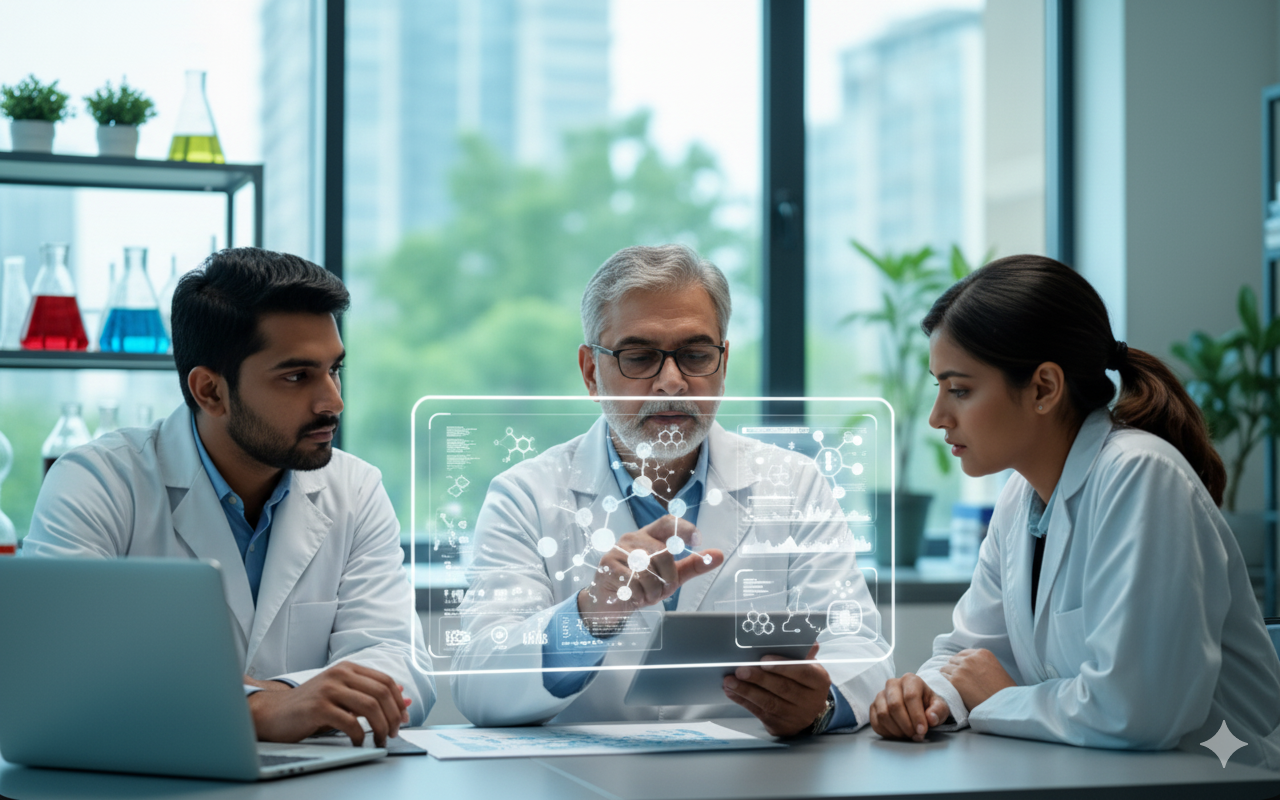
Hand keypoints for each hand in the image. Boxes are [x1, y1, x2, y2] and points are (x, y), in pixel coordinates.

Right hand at [247, 661, 411, 746]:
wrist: (273, 712)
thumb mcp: (342, 694)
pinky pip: (350, 722)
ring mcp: (329, 689)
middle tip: (393, 733)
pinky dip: (360, 735)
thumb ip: (370, 694)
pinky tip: (359, 742)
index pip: (386, 681)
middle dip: (393, 716)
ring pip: (370, 706)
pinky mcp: (318, 708)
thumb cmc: (310, 705)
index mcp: (348, 668)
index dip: (398, 702)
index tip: (403, 719)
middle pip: (381, 693)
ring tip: (381, 740)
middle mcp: (340, 674)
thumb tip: (404, 698)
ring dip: (381, 727)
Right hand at [577, 515, 722, 631]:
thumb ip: (693, 565)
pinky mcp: (607, 565)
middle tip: (663, 589)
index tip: (697, 541)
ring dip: (653, 590)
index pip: (668, 523)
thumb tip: (719, 555)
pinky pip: (633, 581)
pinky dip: (639, 595)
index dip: (684, 528)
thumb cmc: (642, 585)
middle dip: (668, 577)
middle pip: (662, 553)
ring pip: (648, 569)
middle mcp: (632, 538)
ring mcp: (618, 550)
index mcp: (648, 536)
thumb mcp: (670, 576)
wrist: (611, 603)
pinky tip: (633, 596)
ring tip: (648, 595)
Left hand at [722, 643, 831, 736]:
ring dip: (746, 691)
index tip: (763, 661)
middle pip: (783, 688)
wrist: (807, 709)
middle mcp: (811, 701)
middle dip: (759, 678)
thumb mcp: (807, 665)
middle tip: (740, 670)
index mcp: (819, 681)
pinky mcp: (782, 727)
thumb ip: (802, 653)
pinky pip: (760, 713)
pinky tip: (732, 692)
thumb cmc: (802, 680)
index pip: (802, 672)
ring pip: (769, 703)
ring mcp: (797, 717)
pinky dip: (743, 701)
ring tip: (729, 681)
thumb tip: (808, 640)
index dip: (782, 666)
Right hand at [869, 673, 949, 741]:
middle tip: (916, 736)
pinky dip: (887, 733)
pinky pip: (875, 722)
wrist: (919, 704)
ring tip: (909, 735)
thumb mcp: (940, 707)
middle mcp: (892, 684)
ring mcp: (880, 695)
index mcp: (910, 680)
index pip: (910, 696)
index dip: (916, 716)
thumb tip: (930, 718)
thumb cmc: (929, 705)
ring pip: (883, 715)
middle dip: (906, 725)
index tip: (923, 730)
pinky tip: (899, 734)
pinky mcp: (873, 707)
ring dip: (897, 730)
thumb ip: (938, 711)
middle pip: (894, 706)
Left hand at [938, 648, 1016, 711]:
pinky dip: (945, 685)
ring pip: (945, 669)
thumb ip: (982, 664)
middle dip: (954, 670)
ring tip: (955, 688)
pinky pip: (943, 679)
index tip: (963, 672)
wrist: (1004, 705)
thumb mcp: (996, 669)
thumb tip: (970, 669)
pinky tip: (951, 691)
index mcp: (982, 653)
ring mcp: (961, 669)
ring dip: (948, 677)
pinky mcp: (955, 681)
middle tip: (958, 682)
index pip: (963, 654)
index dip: (962, 664)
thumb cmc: (1004, 692)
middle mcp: (970, 658)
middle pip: (952, 660)